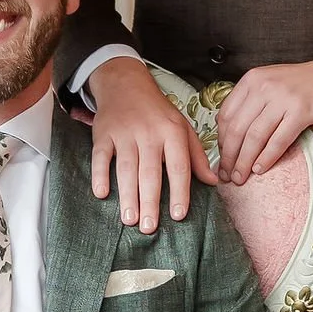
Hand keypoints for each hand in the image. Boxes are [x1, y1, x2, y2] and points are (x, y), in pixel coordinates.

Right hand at [87, 57, 213, 233]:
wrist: (126, 83)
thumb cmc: (158, 112)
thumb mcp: (183, 128)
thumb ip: (197, 157)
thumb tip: (213, 182)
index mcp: (172, 132)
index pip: (178, 166)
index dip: (179, 192)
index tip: (178, 215)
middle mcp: (149, 133)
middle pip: (150, 172)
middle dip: (150, 201)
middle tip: (149, 228)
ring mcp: (124, 133)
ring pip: (126, 168)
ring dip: (127, 195)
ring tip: (129, 220)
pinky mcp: (104, 133)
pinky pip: (100, 156)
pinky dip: (99, 174)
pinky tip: (101, 193)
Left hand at [215, 53, 312, 182]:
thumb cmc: (305, 83)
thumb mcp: (270, 83)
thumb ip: (250, 102)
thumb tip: (229, 132)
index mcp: (252, 80)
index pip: (227, 115)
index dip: (220, 141)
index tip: (221, 157)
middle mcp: (264, 87)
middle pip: (237, 128)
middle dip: (229, 156)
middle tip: (227, 174)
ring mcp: (283, 99)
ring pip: (255, 137)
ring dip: (245, 161)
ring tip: (241, 177)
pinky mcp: (301, 112)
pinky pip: (278, 140)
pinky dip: (267, 158)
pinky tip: (260, 169)